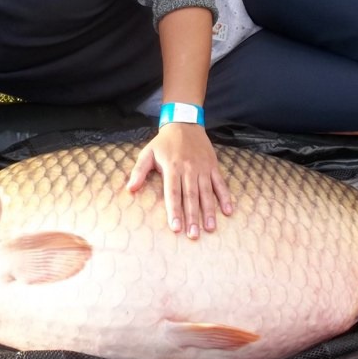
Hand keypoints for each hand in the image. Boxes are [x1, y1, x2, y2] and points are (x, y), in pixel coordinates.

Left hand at [127, 124, 233, 238]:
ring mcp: (203, 168)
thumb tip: (129, 189)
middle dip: (192, 217)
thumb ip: (139, 171)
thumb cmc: (164, 142)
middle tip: (193, 235)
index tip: (176, 227)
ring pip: (206, 192)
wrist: (184, 123)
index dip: (174, 210)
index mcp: (172, 167)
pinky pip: (220, 183)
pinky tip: (228, 211)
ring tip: (209, 228)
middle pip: (191, 196)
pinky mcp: (213, 166)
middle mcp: (189, 169)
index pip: (173, 193)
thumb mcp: (147, 153)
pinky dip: (225, 197)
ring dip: (209, 211)